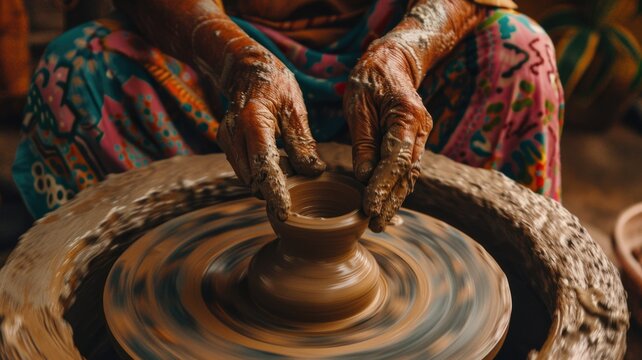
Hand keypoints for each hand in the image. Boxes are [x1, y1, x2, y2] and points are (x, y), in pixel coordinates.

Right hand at [217, 47, 325, 220]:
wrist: (245, 69)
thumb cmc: (275, 84)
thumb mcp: (295, 107)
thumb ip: (302, 141)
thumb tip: (314, 173)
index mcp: (253, 121)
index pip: (264, 166)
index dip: (274, 192)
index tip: (284, 213)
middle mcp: (233, 134)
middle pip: (253, 178)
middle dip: (274, 189)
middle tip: (299, 184)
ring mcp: (226, 141)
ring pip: (248, 178)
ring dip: (269, 181)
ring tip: (290, 166)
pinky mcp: (226, 146)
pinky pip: (245, 170)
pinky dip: (262, 173)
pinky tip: (279, 161)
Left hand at [344, 38, 431, 231]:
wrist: (392, 62)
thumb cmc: (370, 80)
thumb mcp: (358, 106)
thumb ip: (363, 142)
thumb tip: (365, 177)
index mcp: (407, 116)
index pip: (396, 160)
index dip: (383, 187)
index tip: (369, 207)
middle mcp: (421, 129)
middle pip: (407, 173)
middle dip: (391, 201)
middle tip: (375, 225)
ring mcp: (421, 136)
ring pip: (409, 175)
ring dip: (396, 199)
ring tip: (380, 222)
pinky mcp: (415, 142)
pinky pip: (407, 169)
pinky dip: (397, 188)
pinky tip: (387, 205)